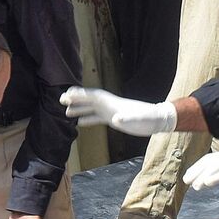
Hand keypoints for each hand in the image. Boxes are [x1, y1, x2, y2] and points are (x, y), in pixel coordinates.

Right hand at [59, 88, 175, 135]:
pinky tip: (79, 123)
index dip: (79, 96)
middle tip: (60, 100)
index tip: (66, 95)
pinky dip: (87, 119)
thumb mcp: (138, 120)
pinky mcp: (113, 119)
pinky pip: (96, 117)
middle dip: (75, 99)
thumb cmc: (148, 120)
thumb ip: (127, 119)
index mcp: (112, 103)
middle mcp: (109, 105)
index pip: (92, 97)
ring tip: (65, 112)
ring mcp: (110, 111)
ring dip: (79, 109)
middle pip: (88, 100)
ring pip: (90, 108)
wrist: (158, 120)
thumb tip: (116, 120)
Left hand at [184, 138, 218, 190]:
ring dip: (202, 176)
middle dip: (196, 171)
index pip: (210, 159)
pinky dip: (215, 176)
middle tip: (185, 180)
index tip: (189, 175)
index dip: (199, 166)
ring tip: (194, 186)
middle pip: (208, 162)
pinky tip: (207, 183)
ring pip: (214, 167)